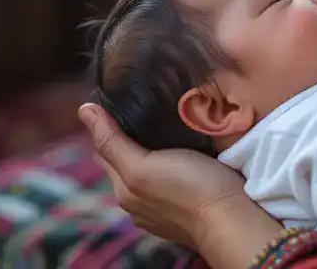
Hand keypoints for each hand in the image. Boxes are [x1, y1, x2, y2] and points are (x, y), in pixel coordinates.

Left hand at [79, 103, 283, 266]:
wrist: (232, 219)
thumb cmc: (189, 188)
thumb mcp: (143, 164)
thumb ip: (114, 141)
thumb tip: (84, 110)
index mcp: (124, 190)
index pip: (108, 149)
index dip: (110, 123)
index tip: (122, 97)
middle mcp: (140, 202)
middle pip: (129, 159)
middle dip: (133, 135)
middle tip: (149, 103)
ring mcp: (164, 207)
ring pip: (154, 167)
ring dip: (157, 149)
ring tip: (169, 122)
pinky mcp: (189, 206)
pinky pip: (174, 177)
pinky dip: (175, 162)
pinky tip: (188, 151)